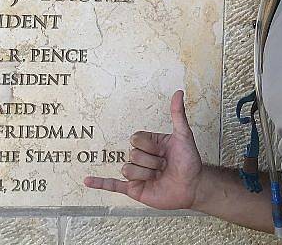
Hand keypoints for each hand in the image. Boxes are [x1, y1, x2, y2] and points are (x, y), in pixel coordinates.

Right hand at [84, 90, 202, 209]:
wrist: (193, 186)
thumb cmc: (189, 161)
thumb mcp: (183, 135)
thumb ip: (177, 114)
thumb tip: (178, 92)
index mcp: (148, 143)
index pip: (136, 139)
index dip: (150, 146)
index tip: (165, 151)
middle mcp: (140, 157)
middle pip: (132, 154)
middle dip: (152, 162)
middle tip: (165, 166)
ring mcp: (136, 174)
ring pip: (127, 169)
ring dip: (146, 174)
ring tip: (158, 177)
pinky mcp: (134, 189)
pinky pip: (113, 185)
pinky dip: (99, 183)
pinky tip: (87, 180)